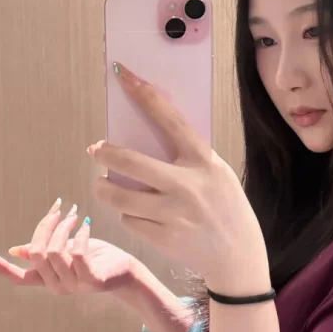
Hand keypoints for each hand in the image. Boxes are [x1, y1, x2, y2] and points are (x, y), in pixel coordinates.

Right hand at [0, 198, 137, 295]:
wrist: (127, 272)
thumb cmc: (98, 258)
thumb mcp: (68, 252)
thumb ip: (44, 252)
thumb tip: (16, 250)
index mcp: (48, 280)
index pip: (20, 278)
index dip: (2, 268)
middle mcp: (56, 286)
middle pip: (37, 253)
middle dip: (45, 226)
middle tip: (59, 210)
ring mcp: (74, 286)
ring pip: (55, 251)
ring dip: (64, 227)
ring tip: (75, 216)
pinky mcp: (91, 281)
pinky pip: (77, 253)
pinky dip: (81, 234)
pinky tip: (87, 225)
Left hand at [90, 63, 270, 294]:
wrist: (237, 256)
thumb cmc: (225, 206)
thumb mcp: (216, 173)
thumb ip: (188, 157)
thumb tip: (146, 136)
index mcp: (204, 161)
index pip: (169, 119)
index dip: (144, 94)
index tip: (123, 75)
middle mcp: (187, 185)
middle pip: (130, 161)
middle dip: (105, 153)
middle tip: (96, 150)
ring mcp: (173, 214)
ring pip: (119, 195)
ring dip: (105, 188)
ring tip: (103, 184)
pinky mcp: (162, 238)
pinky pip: (129, 220)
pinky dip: (129, 215)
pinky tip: (139, 215)